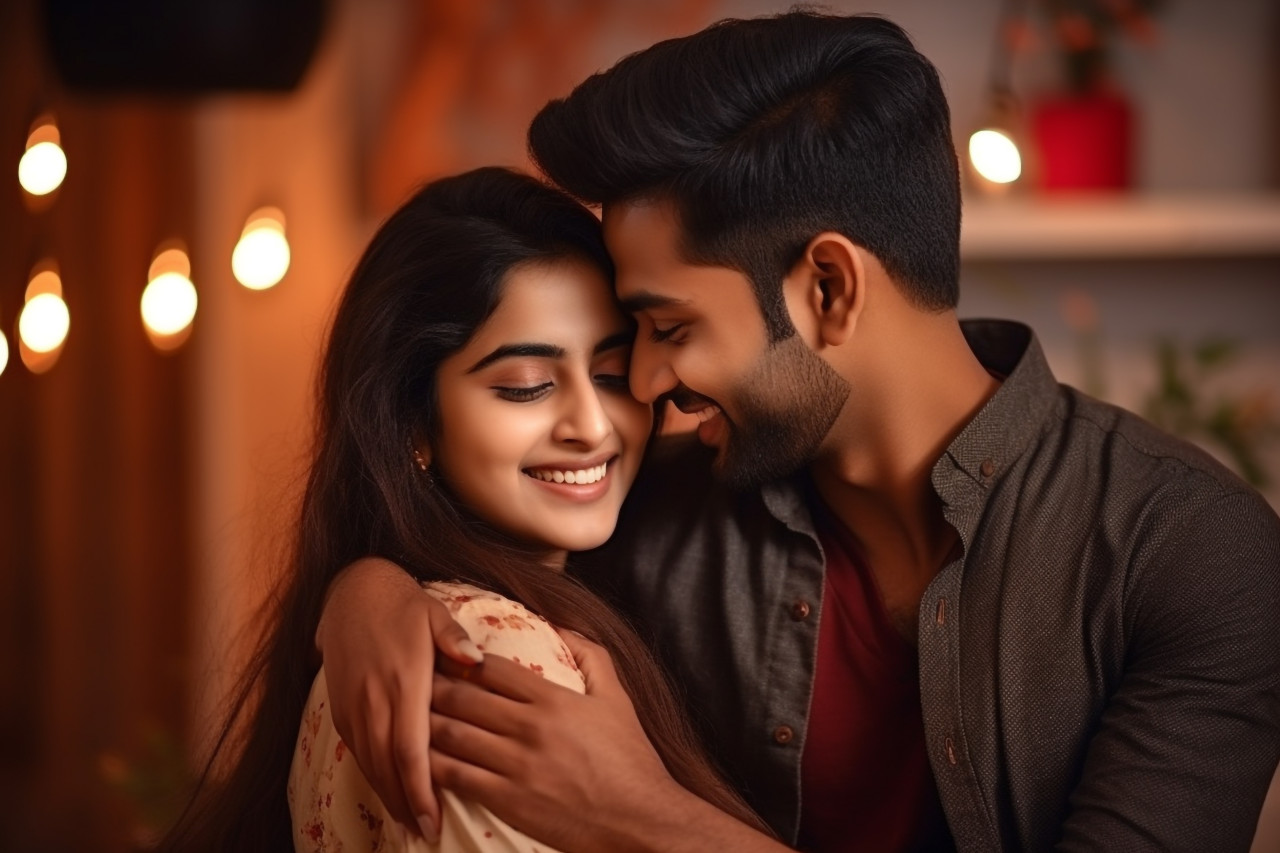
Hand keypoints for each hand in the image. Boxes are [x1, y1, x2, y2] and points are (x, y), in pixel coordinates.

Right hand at [315, 557, 483, 840]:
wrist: (351, 593)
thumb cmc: (403, 605)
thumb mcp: (434, 614)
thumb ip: (455, 640)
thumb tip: (478, 661)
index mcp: (403, 682)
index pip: (411, 751)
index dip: (421, 791)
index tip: (433, 822)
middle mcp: (373, 700)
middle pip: (387, 768)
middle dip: (405, 806)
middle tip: (424, 835)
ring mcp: (352, 705)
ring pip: (369, 764)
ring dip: (387, 796)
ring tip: (408, 823)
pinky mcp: (339, 707)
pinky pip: (356, 751)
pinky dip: (371, 775)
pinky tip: (388, 791)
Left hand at [429, 632, 772, 852]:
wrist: (639, 820)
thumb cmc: (630, 759)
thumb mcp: (617, 698)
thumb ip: (591, 657)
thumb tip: (564, 627)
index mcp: (553, 699)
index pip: (492, 668)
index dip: (460, 658)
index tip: (439, 651)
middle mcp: (530, 727)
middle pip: (464, 697)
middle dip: (431, 685)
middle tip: (405, 676)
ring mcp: (516, 764)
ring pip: (454, 735)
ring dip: (423, 723)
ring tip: (400, 714)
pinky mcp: (508, 800)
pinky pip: (457, 777)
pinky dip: (432, 766)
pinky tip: (415, 760)